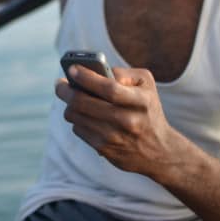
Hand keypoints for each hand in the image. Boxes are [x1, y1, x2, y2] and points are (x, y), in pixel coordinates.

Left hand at [55, 64, 178, 177]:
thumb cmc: (148, 108)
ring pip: (76, 116)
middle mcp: (128, 120)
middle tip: (59, 84)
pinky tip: (84, 114)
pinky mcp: (104, 150)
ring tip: (71, 97)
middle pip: (84, 103)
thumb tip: (95, 70)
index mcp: (140, 100)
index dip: (87, 78)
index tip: (72, 69)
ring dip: (69, 104)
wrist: (160, 151)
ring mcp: (114, 137)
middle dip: (66, 90)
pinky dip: (77, 119)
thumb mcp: (146, 85)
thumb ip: (123, 73)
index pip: (109, 88)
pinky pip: (78, 129)